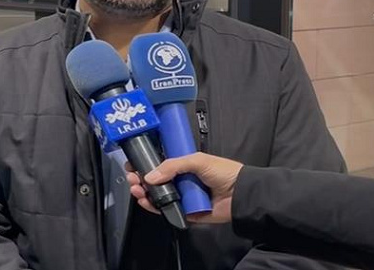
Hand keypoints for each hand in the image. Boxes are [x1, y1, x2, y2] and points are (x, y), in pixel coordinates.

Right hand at [125, 152, 242, 223]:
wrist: (241, 195)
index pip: (158, 164)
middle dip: (139, 178)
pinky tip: (145, 201)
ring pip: (156, 196)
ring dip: (143, 192)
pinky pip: (165, 210)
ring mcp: (181, 197)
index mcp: (183, 166)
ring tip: (137, 189)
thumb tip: (149, 176)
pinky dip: (153, 207)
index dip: (144, 163)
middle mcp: (180, 181)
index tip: (132, 163)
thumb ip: (172, 166)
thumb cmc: (222, 172)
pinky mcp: (184, 212)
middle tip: (132, 177)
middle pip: (153, 181)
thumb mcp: (196, 160)